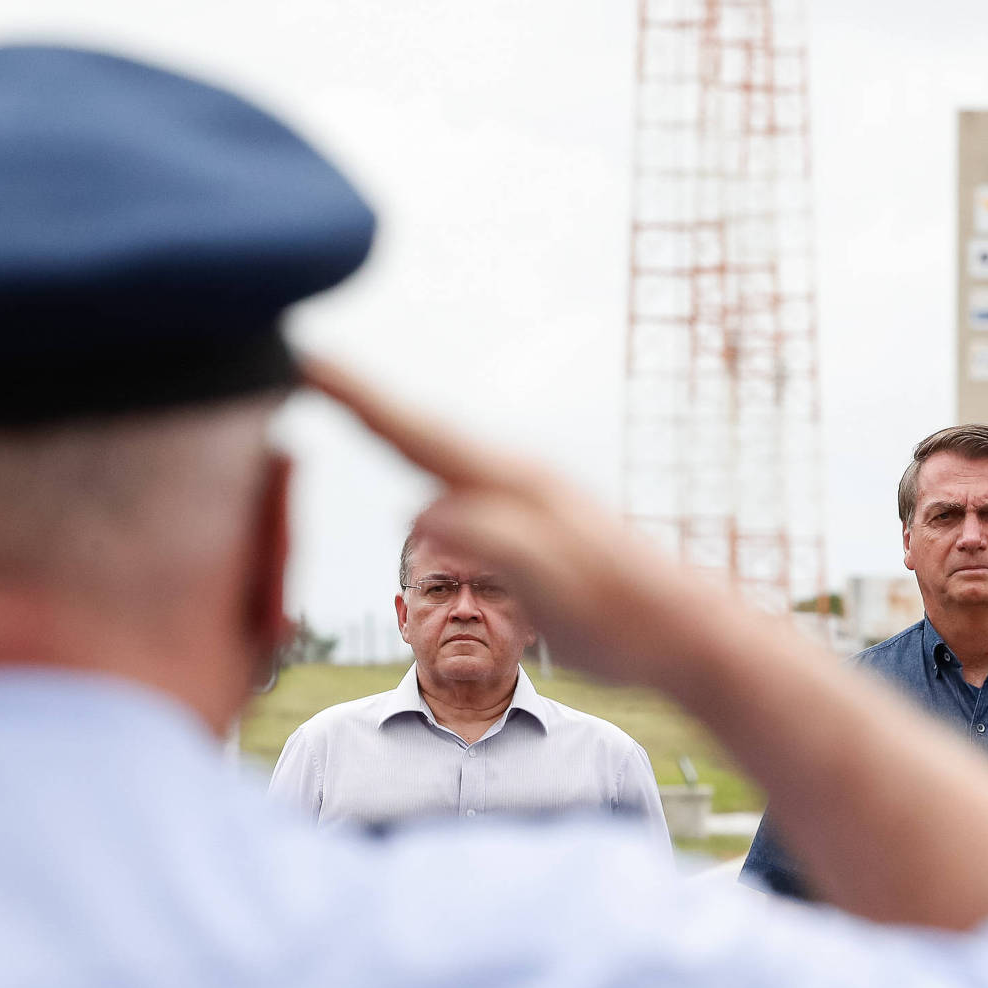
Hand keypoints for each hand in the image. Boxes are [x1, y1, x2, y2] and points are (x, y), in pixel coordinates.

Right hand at [301, 359, 759, 691]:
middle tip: (302, 360)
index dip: (355, 396)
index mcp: (509, 486)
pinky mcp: (529, 524)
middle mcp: (512, 478)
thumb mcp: (550, 584)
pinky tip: (415, 469)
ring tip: (341, 396)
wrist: (685, 632)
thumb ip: (489, 541)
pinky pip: (456, 480)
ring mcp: (522, 498)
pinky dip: (421, 461)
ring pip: (438, 452)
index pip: (414, 432)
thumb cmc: (620, 614)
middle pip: (418, 429)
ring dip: (389, 423)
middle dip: (360, 397)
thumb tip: (418, 509)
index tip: (303, 355)